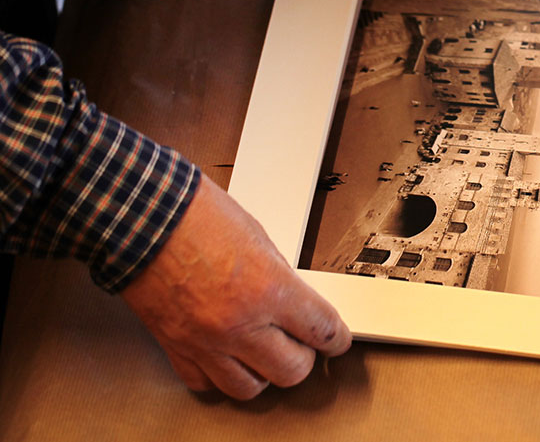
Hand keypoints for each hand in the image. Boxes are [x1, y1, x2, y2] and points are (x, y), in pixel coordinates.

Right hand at [120, 175, 351, 399]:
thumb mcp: (258, 237)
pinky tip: (226, 357)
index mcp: (268, 289)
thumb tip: (293, 302)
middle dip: (304, 357)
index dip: (337, 339)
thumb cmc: (194, 214)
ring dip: (263, 372)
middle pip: (292, 371)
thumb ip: (279, 276)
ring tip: (265, 353)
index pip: (322, 330)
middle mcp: (239, 323)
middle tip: (303, 344)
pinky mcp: (175, 347)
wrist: (139, 215)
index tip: (338, 340)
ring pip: (249, 387)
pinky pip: (205, 383)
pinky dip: (219, 376)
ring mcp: (205, 341)